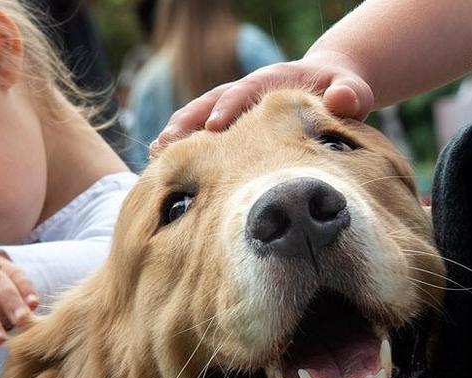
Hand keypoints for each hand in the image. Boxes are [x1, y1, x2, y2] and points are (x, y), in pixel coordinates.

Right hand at [150, 51, 373, 156]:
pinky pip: (200, 132)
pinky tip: (163, 165)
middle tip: (167, 142)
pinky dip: (182, 145)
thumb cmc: (342, 92)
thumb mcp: (354, 89)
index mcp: (271, 81)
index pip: (245, 91)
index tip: (215, 127)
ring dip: (177, 132)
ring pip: (198, 115)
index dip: (230, 107)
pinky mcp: (229, 123)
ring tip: (155, 153)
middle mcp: (245, 90)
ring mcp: (233, 106)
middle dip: (188, 120)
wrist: (329, 86)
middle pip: (209, 101)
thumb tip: (343, 99)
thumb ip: (351, 92)